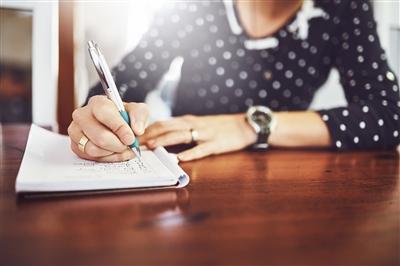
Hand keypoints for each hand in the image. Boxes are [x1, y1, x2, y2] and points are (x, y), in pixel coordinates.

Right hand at [68, 95, 148, 161]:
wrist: (118, 126)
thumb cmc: (126, 117)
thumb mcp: (138, 111)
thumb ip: (140, 117)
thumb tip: (137, 130)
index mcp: (97, 103)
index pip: (105, 114)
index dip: (119, 128)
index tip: (130, 138)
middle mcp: (82, 115)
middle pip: (99, 137)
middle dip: (118, 145)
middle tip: (128, 145)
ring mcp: (76, 131)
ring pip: (94, 150)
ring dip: (113, 153)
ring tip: (122, 148)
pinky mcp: (76, 146)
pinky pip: (91, 158)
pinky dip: (107, 158)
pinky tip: (114, 152)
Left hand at [140, 114, 256, 160]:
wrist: (244, 125)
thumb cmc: (219, 127)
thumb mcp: (198, 124)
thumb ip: (182, 129)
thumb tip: (161, 136)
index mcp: (188, 120)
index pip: (163, 123)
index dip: (147, 129)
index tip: (133, 136)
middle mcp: (193, 124)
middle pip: (168, 127)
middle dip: (150, 135)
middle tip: (134, 143)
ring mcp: (205, 134)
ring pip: (181, 135)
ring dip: (165, 140)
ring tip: (151, 146)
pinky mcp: (216, 143)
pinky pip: (201, 149)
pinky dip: (190, 153)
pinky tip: (181, 158)